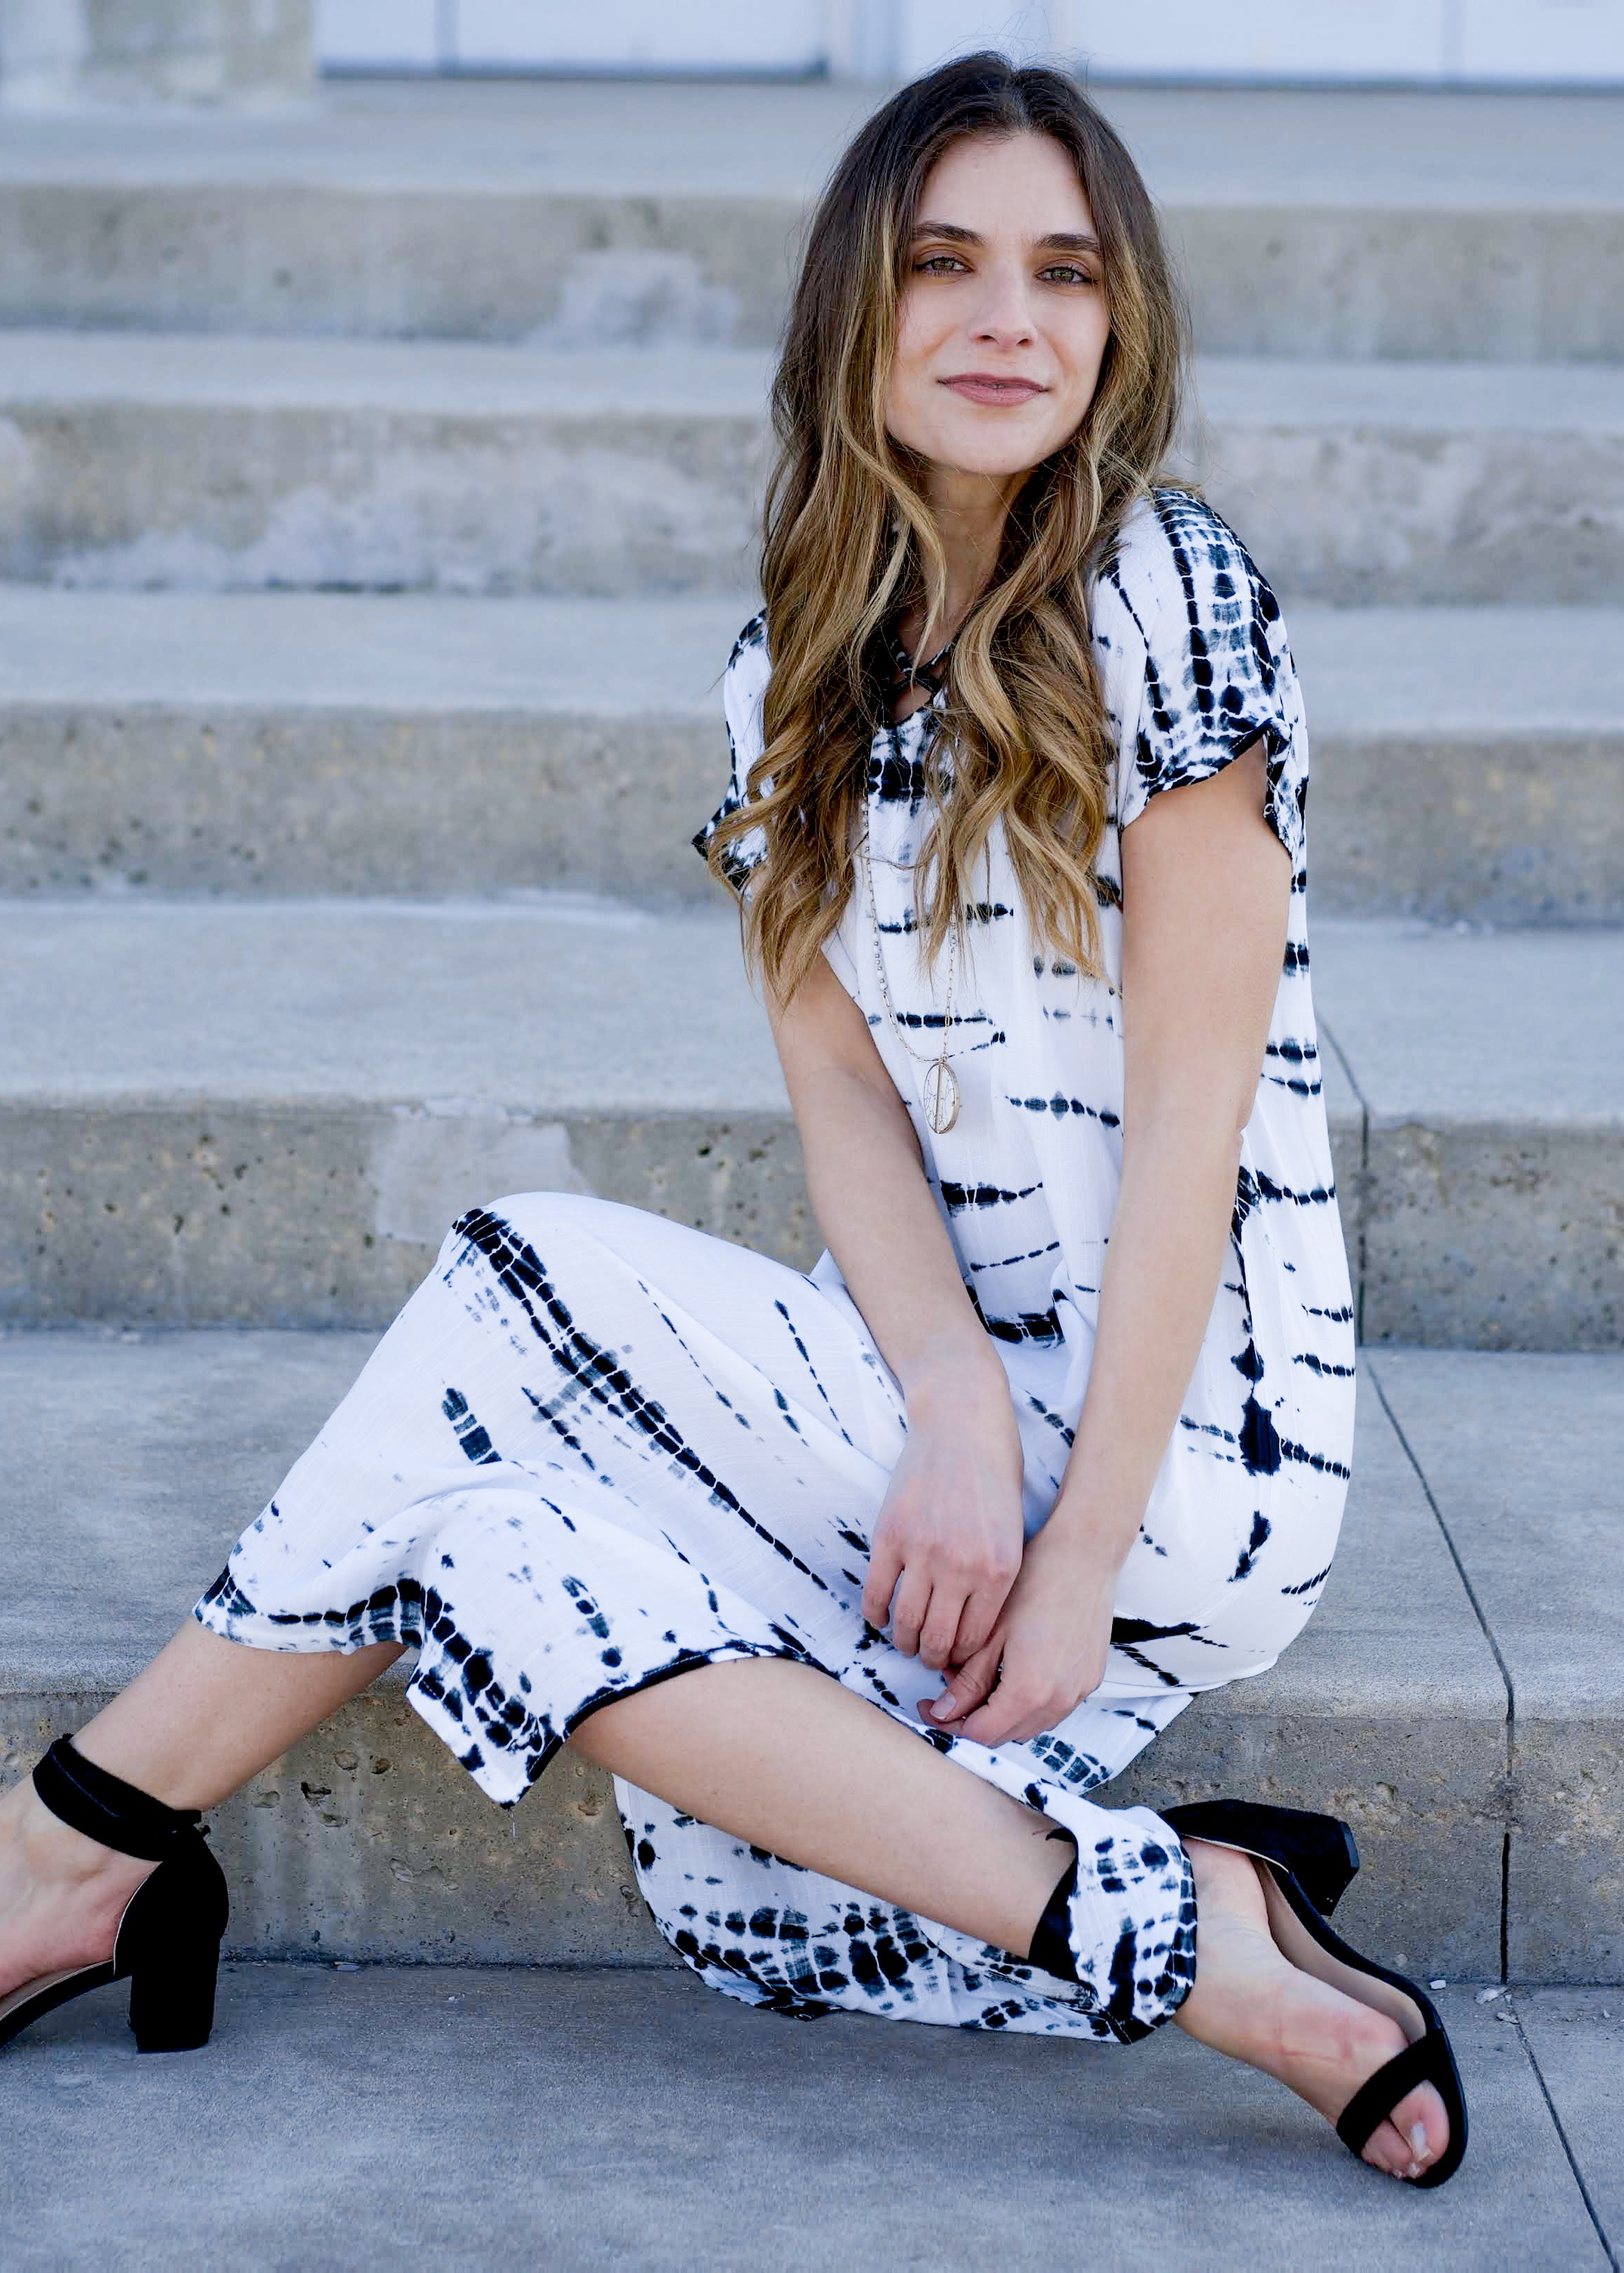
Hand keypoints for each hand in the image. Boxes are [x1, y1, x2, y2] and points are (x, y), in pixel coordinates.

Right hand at [861, 1371, 1024, 1671]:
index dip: (961, 1657)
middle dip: (931, 1657)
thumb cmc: (993, 1475)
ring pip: (905, 1623)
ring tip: (905, 1641)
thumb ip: (995, 1579)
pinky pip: (876, 1592)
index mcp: (999, 1569)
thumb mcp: (1012, 1532)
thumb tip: (973, 1630)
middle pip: (939, 1639)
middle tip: (926, 1656)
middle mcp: (961, 1566)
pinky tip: (879, 1617)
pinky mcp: (889, 1534)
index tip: (954, 1658)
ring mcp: (922, 1550)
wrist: (962, 1421)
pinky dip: (874, 1613)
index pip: (975, 1639)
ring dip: (902, 1641)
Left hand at [920, 1519, 1120, 1748]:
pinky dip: (1028, 1704)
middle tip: (946, 1693)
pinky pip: (1052, 1709)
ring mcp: (1078, 1692)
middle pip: (1005, 1734)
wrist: (1084, 1555)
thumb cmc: (1036, 1582)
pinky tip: (1011, 1673)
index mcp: (1029, 1691)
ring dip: (1000, 1714)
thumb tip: (943, 1711)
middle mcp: (1058, 1701)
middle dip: (972, 1719)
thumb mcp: (990, 1633)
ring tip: (978, 1678)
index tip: (928, 1705)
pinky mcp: (1090, 1679)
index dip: (948, 1724)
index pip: (980, 1733)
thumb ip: (967, 1679)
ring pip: (1029, 1725)